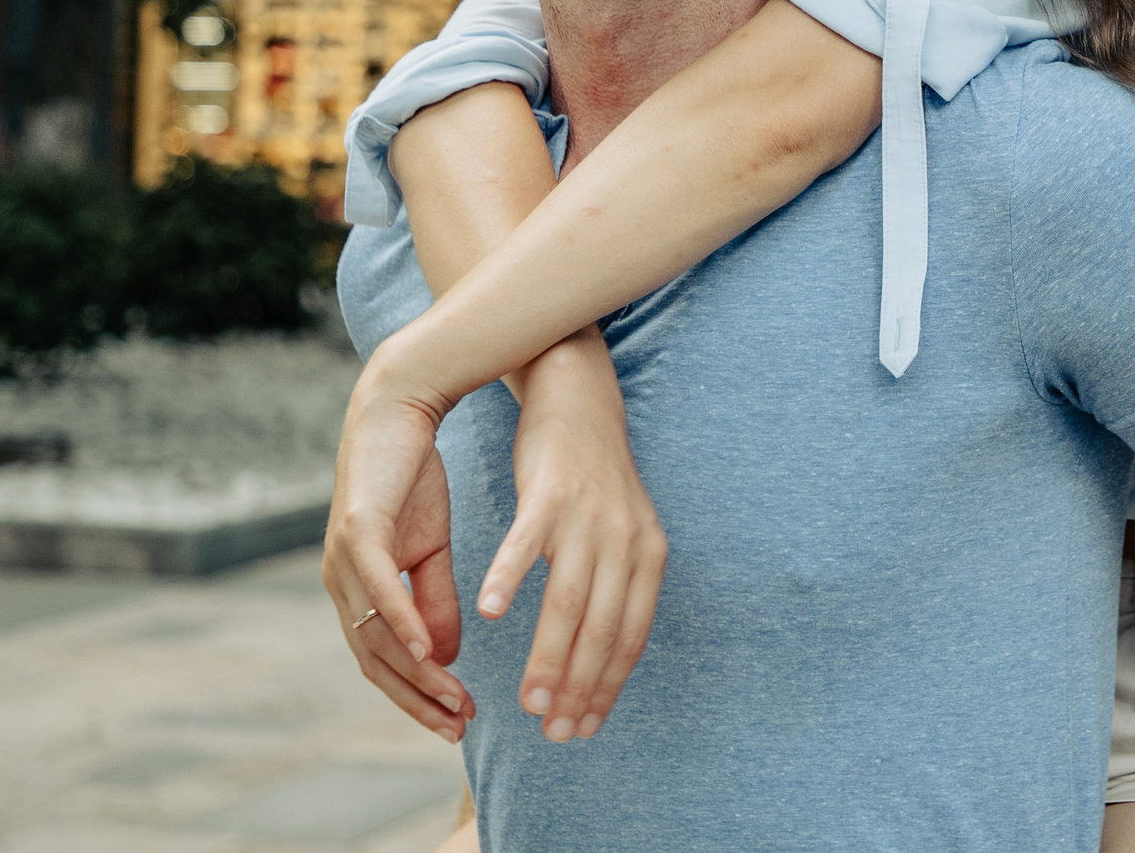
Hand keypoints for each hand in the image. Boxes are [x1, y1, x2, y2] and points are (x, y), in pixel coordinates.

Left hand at [322, 383, 473, 740]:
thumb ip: (434, 599)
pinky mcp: (356, 532)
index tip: (457, 720)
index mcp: (358, 588)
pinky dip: (403, 624)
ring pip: (377, 633)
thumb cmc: (412, 476)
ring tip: (454, 699)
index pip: (382, 659)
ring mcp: (343, 559)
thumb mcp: (433, 545)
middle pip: (376, 659)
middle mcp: (341, 582)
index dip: (416, 695)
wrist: (397, 410)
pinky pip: (379, 590)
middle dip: (418, 698)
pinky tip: (429, 653)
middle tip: (459, 726)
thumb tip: (441, 656)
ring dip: (417, 673)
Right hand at [480, 344, 667, 743]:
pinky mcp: (549, 493)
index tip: (584, 729)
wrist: (582, 401)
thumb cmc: (592, 482)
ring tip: (528, 701)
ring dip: (550, 655)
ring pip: (570, 599)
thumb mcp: (619, 536)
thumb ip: (613, 590)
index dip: (608, 686)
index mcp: (647, 556)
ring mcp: (589, 516)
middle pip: (604, 628)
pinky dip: (508, 578)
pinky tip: (487, 613)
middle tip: (555, 733)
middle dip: (581, 687)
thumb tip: (598, 659)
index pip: (631, 636)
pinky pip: (527, 543)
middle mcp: (626, 540)